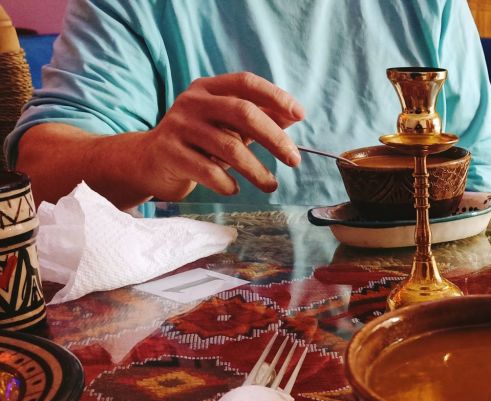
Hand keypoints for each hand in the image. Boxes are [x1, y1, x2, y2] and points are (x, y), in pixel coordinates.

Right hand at [138, 72, 305, 199]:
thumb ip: (258, 118)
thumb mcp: (228, 126)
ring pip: (228, 148)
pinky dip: (227, 184)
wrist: (151, 161)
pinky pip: (209, 171)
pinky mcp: (170, 153)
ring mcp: (179, 126)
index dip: (275, 96)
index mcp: (209, 88)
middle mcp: (193, 102)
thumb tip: (294, 115)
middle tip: (294, 160)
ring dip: (256, 170)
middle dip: (274, 138)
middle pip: (243, 113)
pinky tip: (234, 189)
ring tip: (271, 185)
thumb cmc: (200, 142)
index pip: (246, 83)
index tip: (300, 115)